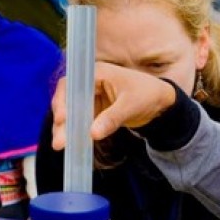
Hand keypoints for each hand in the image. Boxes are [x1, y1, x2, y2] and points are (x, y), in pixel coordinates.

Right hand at [50, 62, 176, 149]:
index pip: (72, 84)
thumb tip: (93, 133)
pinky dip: (75, 132)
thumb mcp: (131, 106)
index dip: (62, 100)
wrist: (160, 103)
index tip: (62, 119)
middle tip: (59, 141)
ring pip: (72, 113)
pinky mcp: (94, 111)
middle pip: (67, 100)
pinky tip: (71, 145)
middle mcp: (90, 84)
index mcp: (97, 73)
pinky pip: (80, 121)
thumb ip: (112, 118)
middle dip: (62, 121)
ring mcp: (90, 97)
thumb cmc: (147, 95)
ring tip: (59, 146)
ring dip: (65, 129)